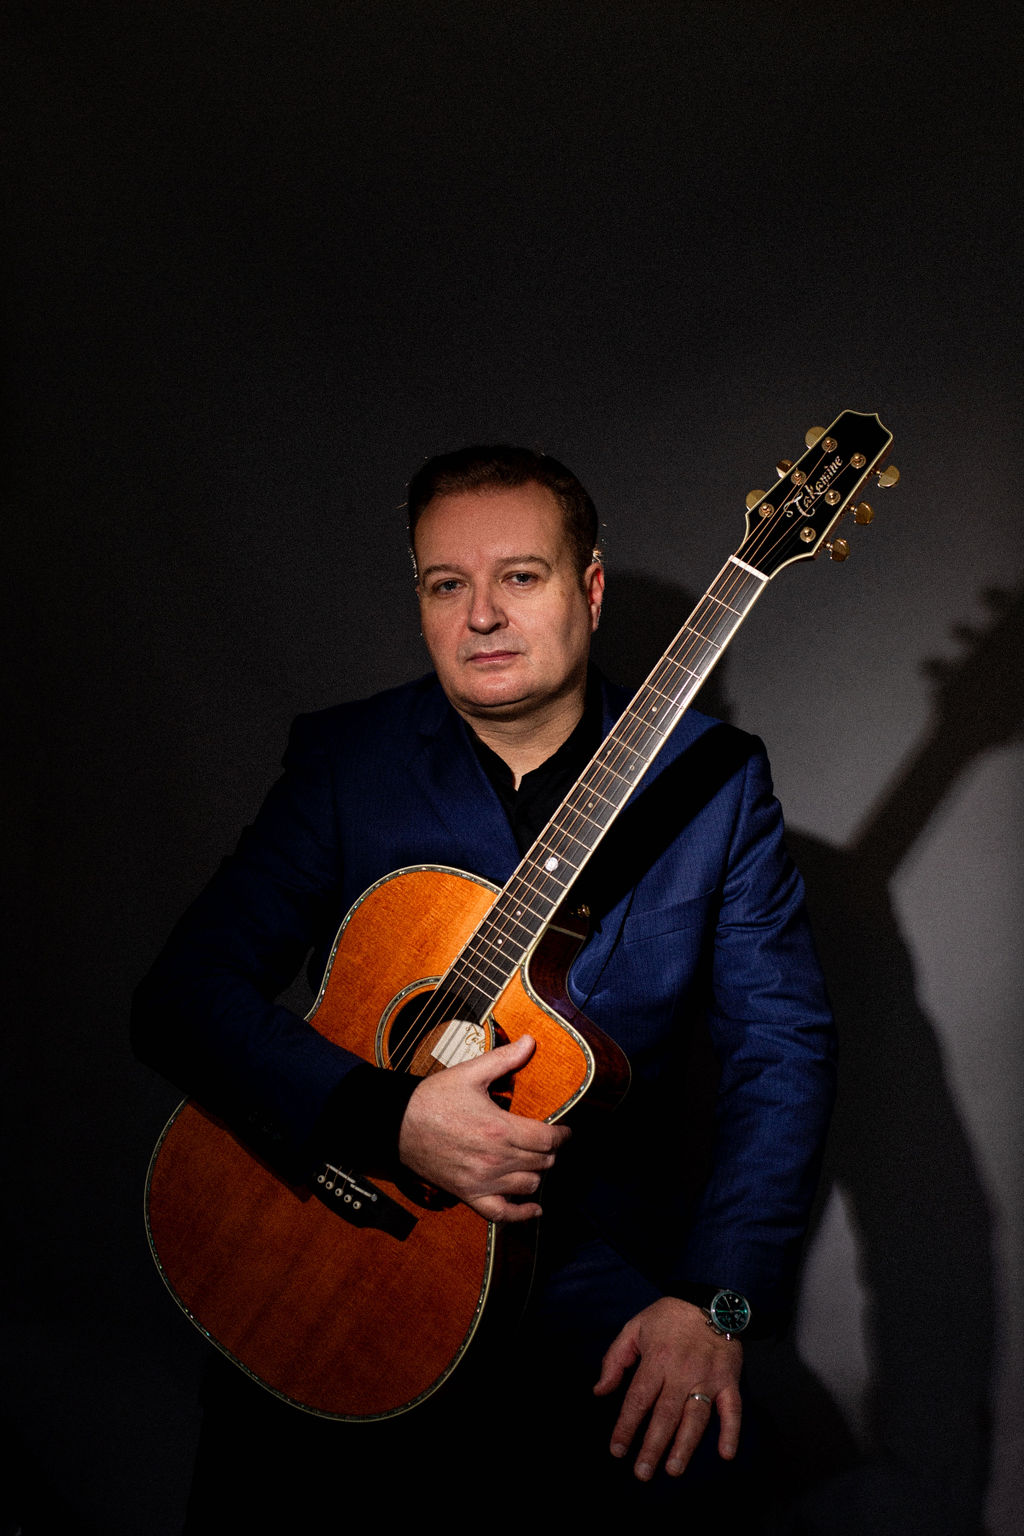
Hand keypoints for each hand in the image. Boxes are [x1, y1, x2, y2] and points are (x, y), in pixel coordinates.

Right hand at [397, 1034, 569, 1222]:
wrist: (397, 1125)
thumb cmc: (433, 1098)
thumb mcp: (470, 1073)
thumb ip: (503, 1059)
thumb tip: (529, 1041)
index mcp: (499, 1128)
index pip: (548, 1139)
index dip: (563, 1135)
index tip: (565, 1131)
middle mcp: (495, 1159)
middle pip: (543, 1162)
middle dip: (550, 1151)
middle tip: (547, 1141)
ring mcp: (482, 1181)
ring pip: (529, 1185)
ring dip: (537, 1173)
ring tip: (535, 1161)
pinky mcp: (468, 1194)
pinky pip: (503, 1214)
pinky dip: (522, 1214)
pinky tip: (534, 1208)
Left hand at [593, 1297, 741, 1480]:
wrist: (710, 1298)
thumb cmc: (668, 1316)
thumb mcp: (634, 1327)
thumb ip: (615, 1359)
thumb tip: (600, 1391)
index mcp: (656, 1359)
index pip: (638, 1399)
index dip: (626, 1426)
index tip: (617, 1450)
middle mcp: (682, 1372)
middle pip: (665, 1415)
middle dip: (652, 1446)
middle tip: (642, 1472)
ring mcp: (707, 1377)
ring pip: (696, 1417)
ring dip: (685, 1445)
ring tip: (673, 1469)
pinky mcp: (729, 1380)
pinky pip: (732, 1409)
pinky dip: (731, 1431)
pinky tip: (725, 1453)